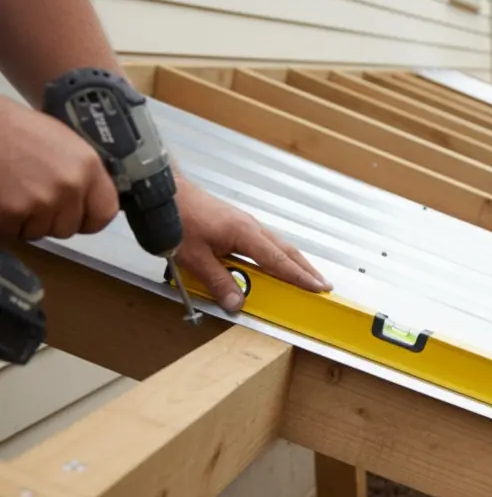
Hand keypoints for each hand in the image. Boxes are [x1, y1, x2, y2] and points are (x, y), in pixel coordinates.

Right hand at [0, 101, 118, 240]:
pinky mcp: (12, 213)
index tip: (78, 218)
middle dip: (51, 220)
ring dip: (26, 221)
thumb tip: (87, 200)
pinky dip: (5, 222)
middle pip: (69, 228)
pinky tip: (1, 199)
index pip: (105, 213)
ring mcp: (41, 202)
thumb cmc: (15, 129)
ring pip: (39, 232)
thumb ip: (80, 173)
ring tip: (14, 194)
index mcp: (87, 166)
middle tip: (33, 199)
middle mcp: (69, 187)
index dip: (90, 219)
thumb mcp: (61, 142)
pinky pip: (13, 232)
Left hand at [174, 175, 330, 311]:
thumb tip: (237, 302)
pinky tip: (274, 263)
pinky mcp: (236, 224)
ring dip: (293, 262)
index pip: (279, 260)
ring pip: (277, 245)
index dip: (299, 277)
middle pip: (286, 250)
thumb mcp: (194, 257)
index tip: (317, 287)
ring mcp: (244, 224)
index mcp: (244, 234)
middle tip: (322, 284)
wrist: (164, 193)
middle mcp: (250, 227)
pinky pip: (265, 243)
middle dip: (306, 269)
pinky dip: (277, 255)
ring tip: (304, 276)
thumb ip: (218, 281)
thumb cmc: (177, 218)